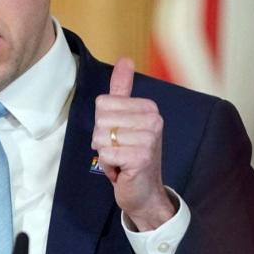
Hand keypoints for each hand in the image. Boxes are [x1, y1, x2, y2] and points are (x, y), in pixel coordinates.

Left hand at [93, 57, 177, 230]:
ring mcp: (149, 139)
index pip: (103, 103)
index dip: (103, 123)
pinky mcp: (141, 158)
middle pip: (100, 119)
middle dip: (103, 140)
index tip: (120, 136)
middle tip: (120, 150)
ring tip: (121, 160)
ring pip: (100, 137)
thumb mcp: (126, 119)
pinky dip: (108, 166)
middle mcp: (153, 120)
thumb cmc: (132, 155)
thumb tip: (125, 60)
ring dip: (105, 154)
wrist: (144, 192)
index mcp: (148, 108)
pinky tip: (122, 170)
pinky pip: (105, 154)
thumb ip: (122, 90)